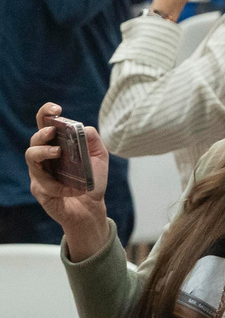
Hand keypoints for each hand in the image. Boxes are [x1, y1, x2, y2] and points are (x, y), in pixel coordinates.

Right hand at [26, 103, 109, 259]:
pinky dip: (61, 186)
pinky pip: (44, 184)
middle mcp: (45, 158)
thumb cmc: (91, 181)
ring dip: (44, 152)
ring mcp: (40, 173)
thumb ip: (93, 141)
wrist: (92, 208)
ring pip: (32, 158)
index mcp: (57, 146)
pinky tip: (74, 189)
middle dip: (42, 133)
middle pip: (35, 140)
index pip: (45, 125)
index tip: (55, 109)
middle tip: (53, 132)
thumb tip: (83, 127)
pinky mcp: (40, 190)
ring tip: (58, 152)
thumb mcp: (99, 158)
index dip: (46, 114)